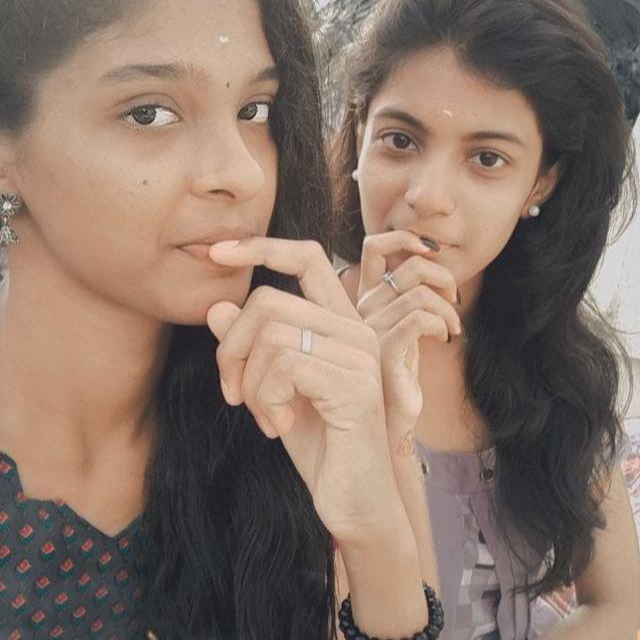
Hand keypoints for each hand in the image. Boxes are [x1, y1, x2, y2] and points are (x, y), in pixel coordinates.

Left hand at [207, 237, 406, 544]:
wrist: (355, 502)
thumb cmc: (318, 443)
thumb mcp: (272, 390)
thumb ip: (251, 348)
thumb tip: (218, 307)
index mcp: (339, 323)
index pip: (306, 258)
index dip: (260, 247)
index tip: (215, 251)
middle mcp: (356, 329)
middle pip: (267, 301)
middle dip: (232, 349)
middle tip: (234, 393)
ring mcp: (359, 354)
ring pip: (270, 335)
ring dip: (249, 383)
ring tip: (264, 416)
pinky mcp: (354, 384)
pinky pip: (283, 366)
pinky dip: (265, 398)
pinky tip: (279, 426)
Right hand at [356, 231, 461, 434]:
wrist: (392, 416)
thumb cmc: (402, 370)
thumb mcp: (406, 325)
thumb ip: (411, 294)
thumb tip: (434, 260)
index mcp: (366, 296)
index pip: (374, 246)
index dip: (404, 237)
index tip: (431, 251)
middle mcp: (362, 307)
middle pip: (409, 267)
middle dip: (443, 276)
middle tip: (453, 299)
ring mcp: (369, 328)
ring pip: (420, 295)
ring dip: (448, 308)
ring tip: (453, 327)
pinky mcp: (384, 349)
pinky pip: (420, 318)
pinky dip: (442, 323)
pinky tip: (444, 338)